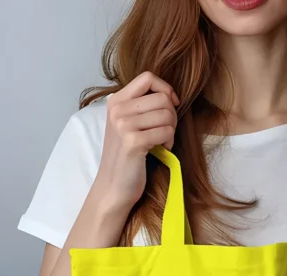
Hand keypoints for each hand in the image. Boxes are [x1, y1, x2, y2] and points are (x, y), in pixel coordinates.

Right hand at [96, 71, 179, 208]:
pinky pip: (166, 131)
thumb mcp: (127, 124)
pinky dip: (169, 141)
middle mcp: (118, 110)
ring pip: (167, 115)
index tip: (171, 104)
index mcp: (116, 101)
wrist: (114, 186)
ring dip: (171, 130)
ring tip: (161, 142)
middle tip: (165, 131)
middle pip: (162, 98)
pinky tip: (161, 149)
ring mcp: (124, 125)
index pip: (147, 77)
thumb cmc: (126, 156)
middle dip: (172, 115)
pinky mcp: (133, 141)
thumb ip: (141, 107)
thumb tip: (169, 94)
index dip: (165, 89)